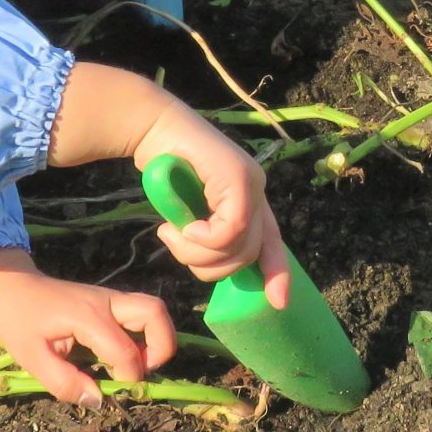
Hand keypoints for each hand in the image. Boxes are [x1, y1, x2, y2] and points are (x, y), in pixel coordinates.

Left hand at [0, 248, 176, 404]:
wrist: (10, 285)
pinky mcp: (110, 301)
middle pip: (156, 313)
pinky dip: (144, 335)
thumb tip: (99, 400)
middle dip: (161, 348)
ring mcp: (111, 298)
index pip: (125, 351)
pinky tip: (123, 354)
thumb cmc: (17, 320)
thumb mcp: (32, 358)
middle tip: (142, 372)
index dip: (127, 378)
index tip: (110, 391)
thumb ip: (65, 382)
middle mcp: (107, 302)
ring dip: (156, 339)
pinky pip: (140, 313)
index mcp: (87, 316)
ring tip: (137, 364)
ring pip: (154, 309)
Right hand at [45, 66, 290, 305]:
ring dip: (196, 252)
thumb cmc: (167, 171)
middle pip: (248, 254)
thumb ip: (208, 232)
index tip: (278, 302)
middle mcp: (257, 191)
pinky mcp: (238, 177)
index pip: (272, 243)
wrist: (153, 129)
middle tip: (177, 245)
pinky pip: (229, 229)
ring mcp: (251, 182)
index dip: (276, 273)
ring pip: (237, 246)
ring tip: (171, 234)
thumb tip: (216, 264)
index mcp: (250, 200)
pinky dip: (200, 238)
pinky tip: (178, 226)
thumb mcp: (190, 213)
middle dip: (209, 266)